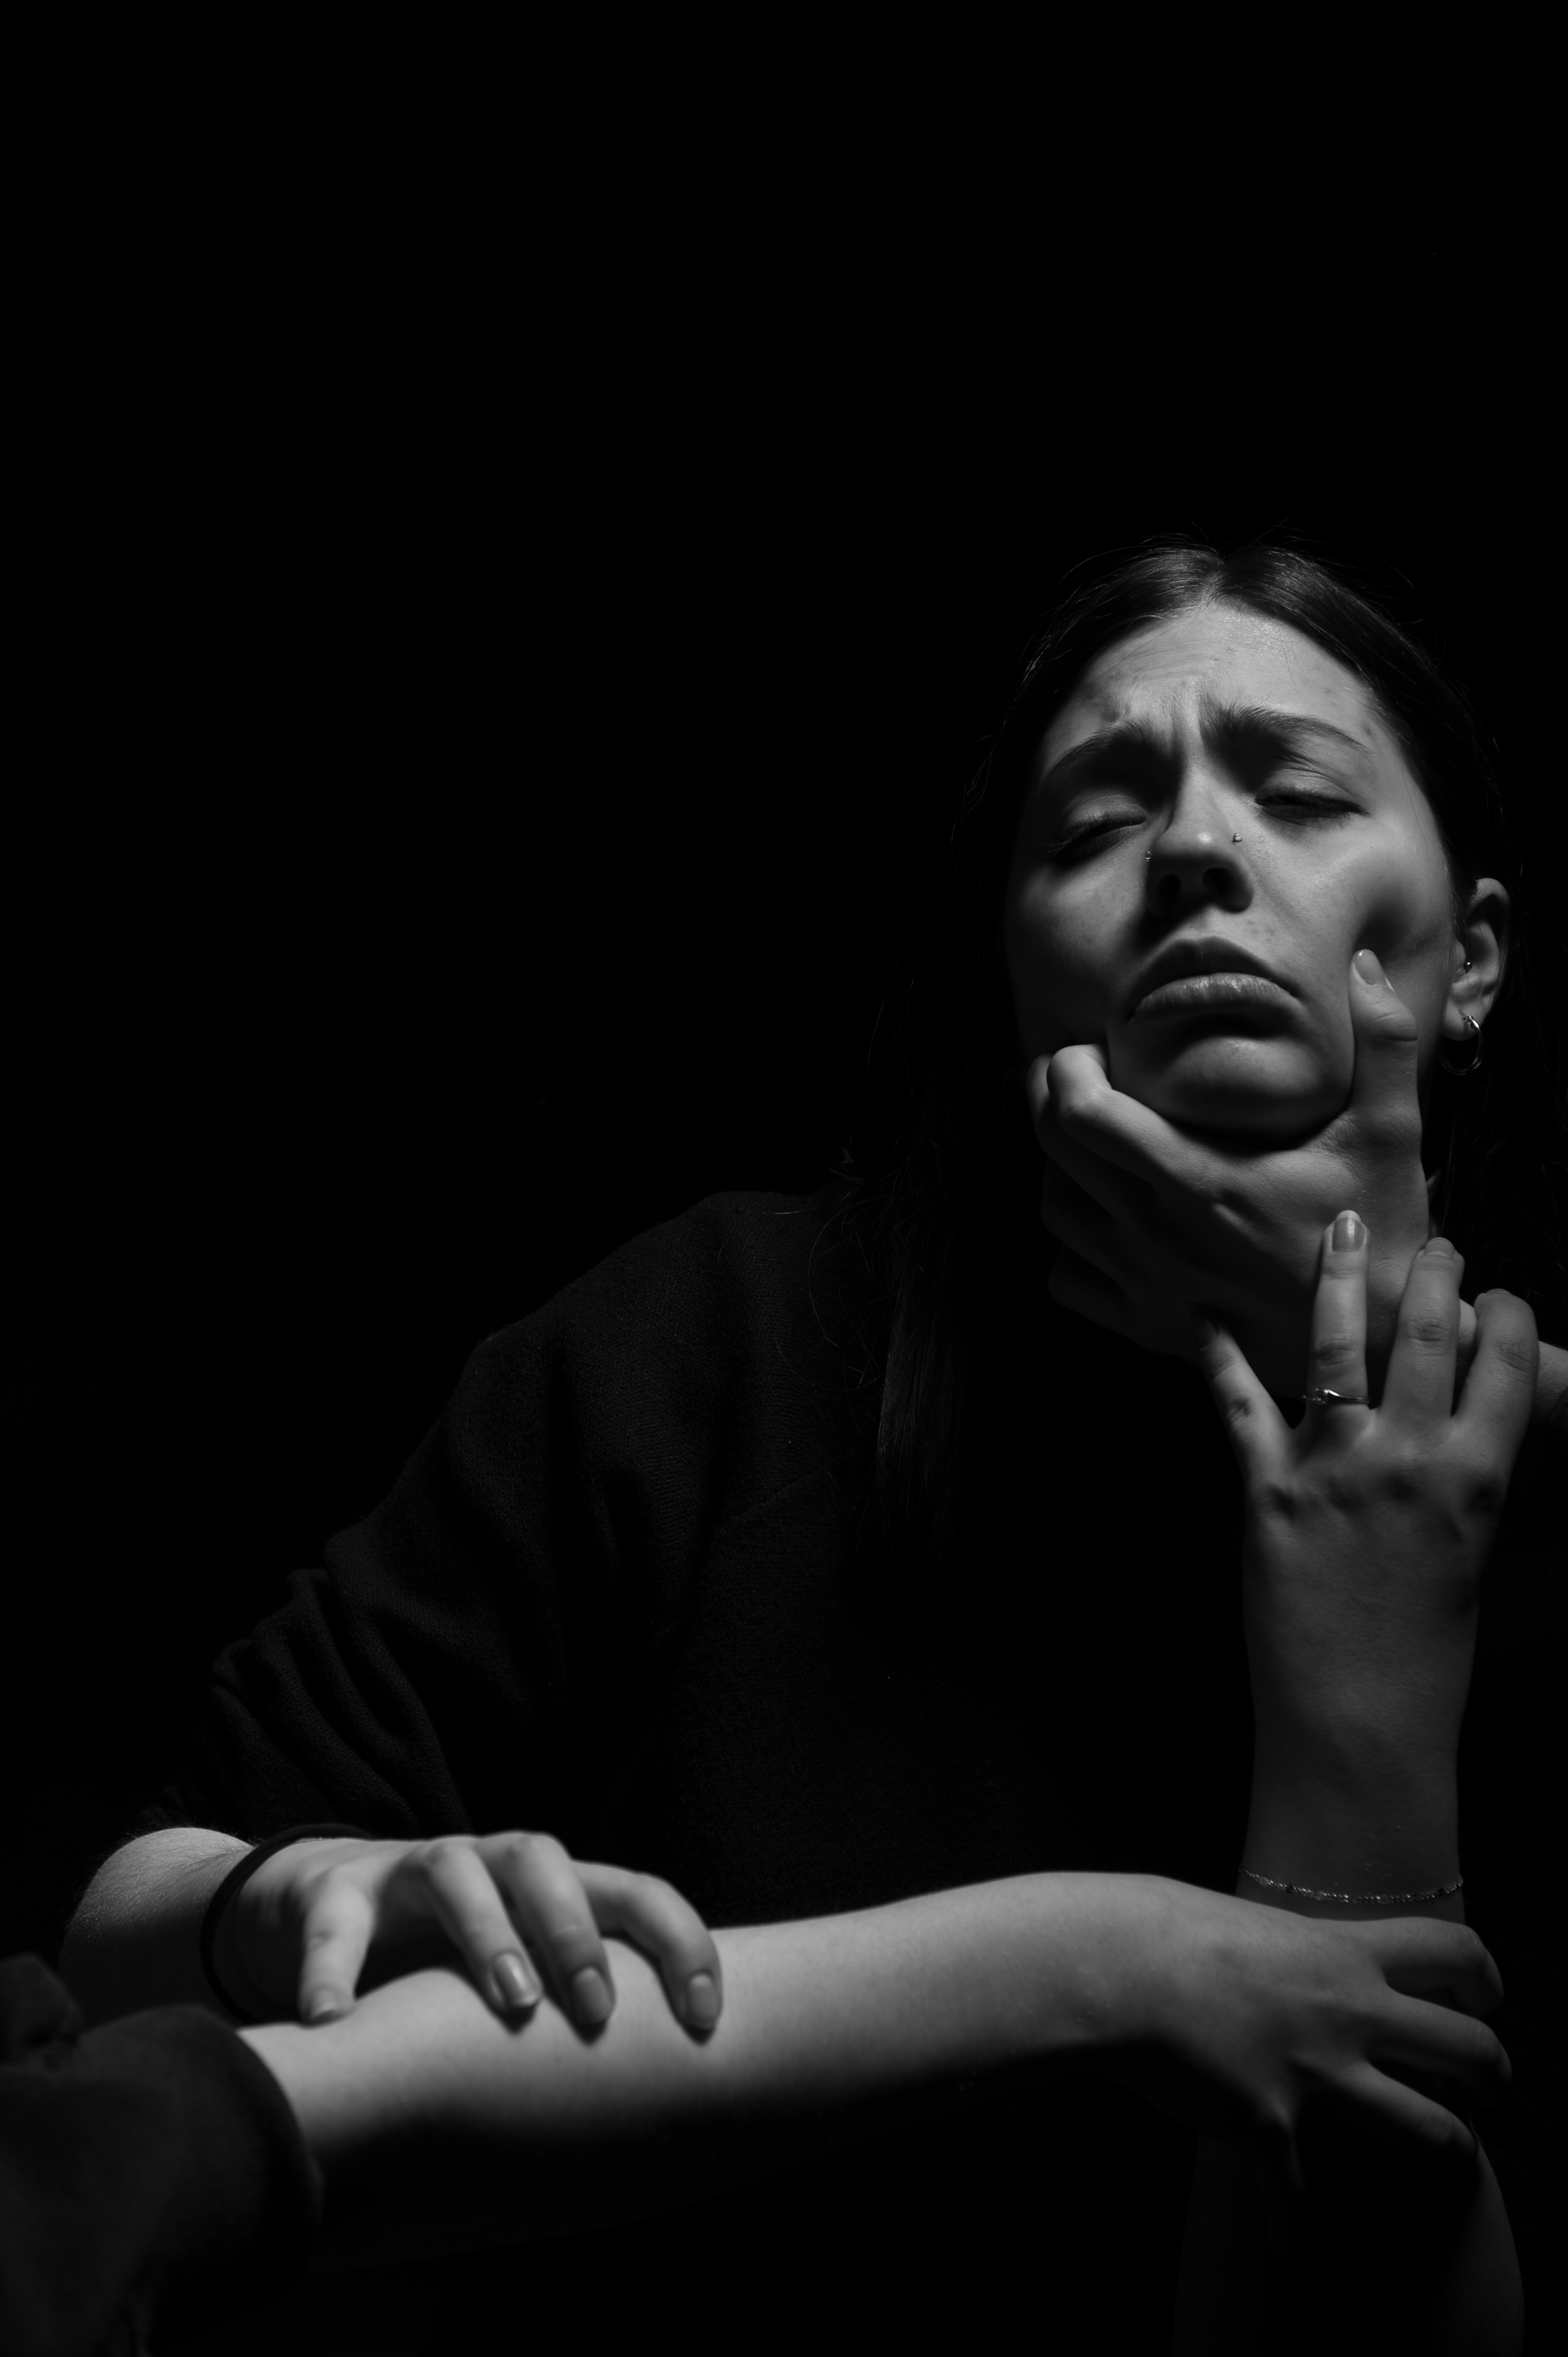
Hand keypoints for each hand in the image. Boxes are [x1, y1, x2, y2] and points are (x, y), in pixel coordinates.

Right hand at [222, 1830, 723, 2035]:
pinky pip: (336, 1925)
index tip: (704, 2017)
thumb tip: (676, 2110)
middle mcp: (487, 1863)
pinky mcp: (337, 1894)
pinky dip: (332, 1972)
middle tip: (597, 2010)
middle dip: (577, 1931)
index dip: (678, 1941)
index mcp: (550, 1884)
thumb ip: (582, 2013)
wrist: (333, 1903)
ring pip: (454, 1872)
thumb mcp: (528, 1971)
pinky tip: (332, 2023)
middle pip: (543, 1861)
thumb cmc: (456, 1955)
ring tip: (510, 2002)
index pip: (633, 1892)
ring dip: (488, 1933)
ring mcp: (410, 1870)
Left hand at [1027, 947, 1442, 1398]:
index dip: (1067, 1068)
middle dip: (1047, 1095)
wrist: (1378, 1348)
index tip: (1093, 1048)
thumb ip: (1383, 1043)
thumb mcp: (1389, 1133)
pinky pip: (1067, 1277)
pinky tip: (1104, 1218)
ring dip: (1060, 1166)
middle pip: (1054, 1149)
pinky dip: (1069, 1244)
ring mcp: (1143, 1283)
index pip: (1082, 1114)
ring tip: (1093, 1139)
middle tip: (1075, 1071)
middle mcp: (1154, 1234)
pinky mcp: (1143, 1325)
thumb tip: (1364, 963)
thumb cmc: (1378, 1236)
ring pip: (1054, 1208)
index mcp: (1197, 1181)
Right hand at [1107, 1876, 1508, 2254]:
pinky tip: (1299, 2250)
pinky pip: (1297, 2203)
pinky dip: (1299, 2233)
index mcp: (1338, 1951)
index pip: (1450, 1950)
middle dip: (1496, 2074)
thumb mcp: (1239, 1920)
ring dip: (1455, 2152)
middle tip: (1491, 2088)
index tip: (1485, 1997)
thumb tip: (1270, 1955)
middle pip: (1468, 2046)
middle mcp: (1346, 2013)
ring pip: (1432, 2131)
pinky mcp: (1270, 2131)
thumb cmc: (1156, 1928)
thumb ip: (1276, 1946)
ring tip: (1458, 2161)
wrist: (1109, 1970)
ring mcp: (1315, 2076)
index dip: (1485, 1975)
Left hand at [1195, 1216, 1537, 1767]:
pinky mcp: (1265, 1490)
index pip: (1508, 1362)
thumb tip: (1460, 1425)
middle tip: (1435, 1244)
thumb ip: (1463, 1482)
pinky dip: (1218, 1353)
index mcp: (1475, 1479)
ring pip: (1339, 1343)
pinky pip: (1237, 1403)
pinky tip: (1203, 1311)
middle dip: (1435, 1274)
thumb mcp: (1469, 1554)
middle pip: (1429, 1332)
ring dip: (1343, 1278)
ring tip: (1342, 1231)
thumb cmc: (1426, 1655)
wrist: (1358, 1724)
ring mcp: (1332, 1468)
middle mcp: (1408, 1458)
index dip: (1508, 1315)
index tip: (1498, 1297)